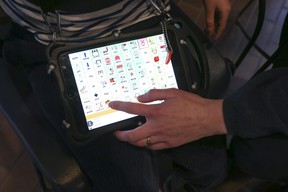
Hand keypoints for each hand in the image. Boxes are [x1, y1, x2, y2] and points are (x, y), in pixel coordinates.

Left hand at [109, 89, 226, 149]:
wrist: (207, 118)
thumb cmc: (192, 105)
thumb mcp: (173, 93)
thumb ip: (155, 93)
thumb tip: (141, 97)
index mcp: (157, 112)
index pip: (133, 109)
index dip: (120, 106)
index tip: (113, 105)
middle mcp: (157, 127)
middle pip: (133, 135)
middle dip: (121, 135)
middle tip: (117, 132)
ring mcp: (163, 137)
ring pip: (142, 144)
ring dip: (132, 141)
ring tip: (130, 137)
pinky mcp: (170, 144)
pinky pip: (153, 147)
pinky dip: (146, 144)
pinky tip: (146, 140)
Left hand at [202, 0, 230, 39]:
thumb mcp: (209, 9)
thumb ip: (209, 21)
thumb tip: (209, 32)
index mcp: (225, 12)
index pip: (222, 26)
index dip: (218, 34)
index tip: (214, 40)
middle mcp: (226, 10)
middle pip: (221, 23)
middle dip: (215, 31)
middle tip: (209, 37)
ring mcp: (223, 7)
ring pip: (219, 19)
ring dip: (213, 25)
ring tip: (207, 31)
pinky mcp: (220, 4)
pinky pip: (217, 15)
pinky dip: (213, 20)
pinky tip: (209, 23)